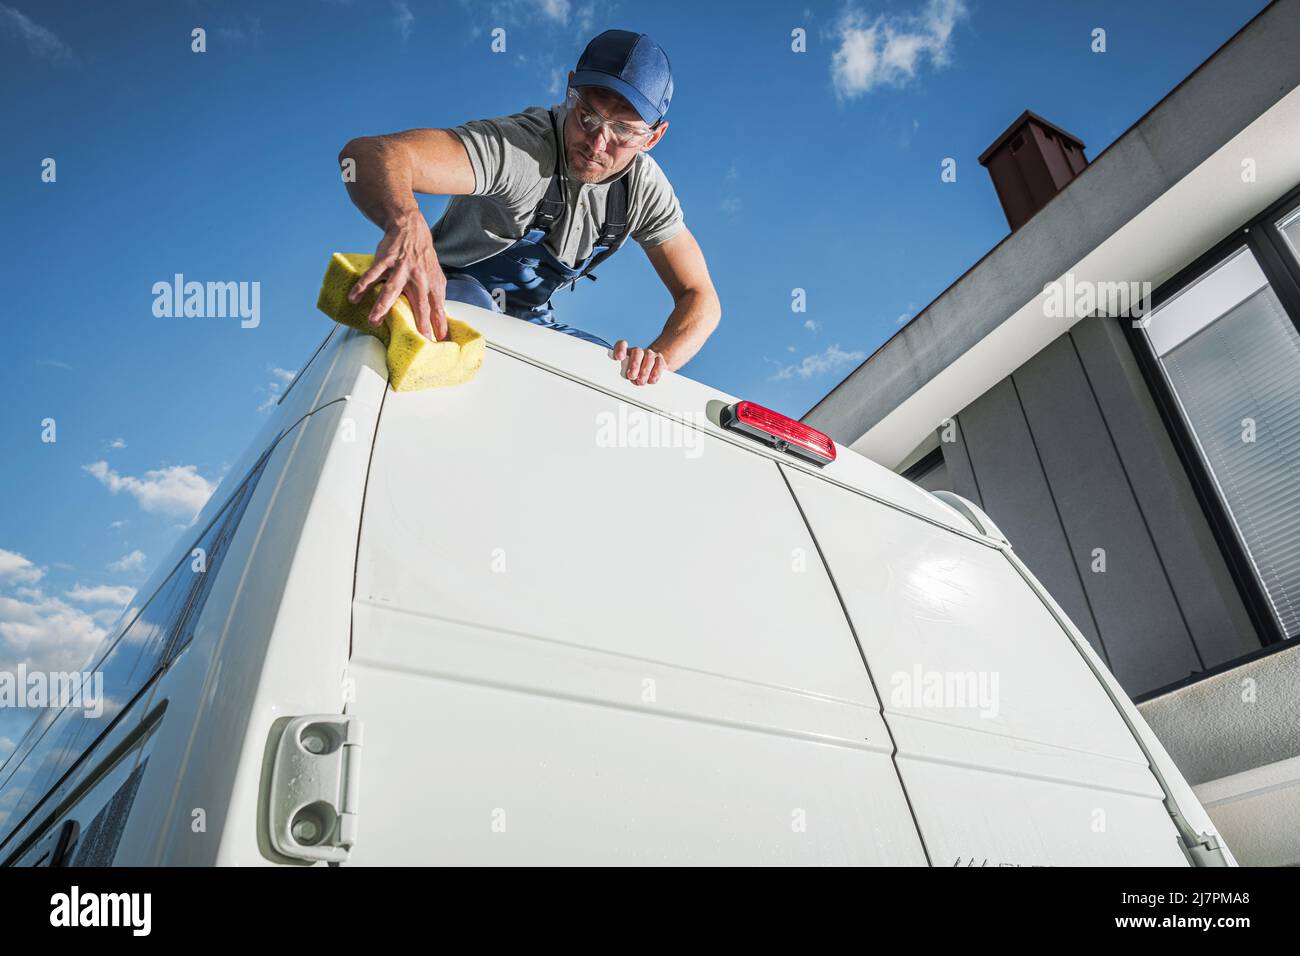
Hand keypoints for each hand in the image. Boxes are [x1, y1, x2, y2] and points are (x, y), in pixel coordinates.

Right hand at [348, 212, 447, 340]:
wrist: (411, 229)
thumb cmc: (423, 259)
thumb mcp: (436, 277)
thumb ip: (436, 299)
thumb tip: (440, 324)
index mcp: (432, 284)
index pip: (438, 309)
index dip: (439, 325)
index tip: (437, 341)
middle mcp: (419, 278)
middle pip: (419, 303)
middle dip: (420, 321)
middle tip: (419, 338)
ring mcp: (402, 269)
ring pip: (392, 289)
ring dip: (382, 305)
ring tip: (373, 321)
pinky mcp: (386, 260)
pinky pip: (372, 274)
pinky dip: (362, 286)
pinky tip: (354, 298)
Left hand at [612, 340, 665, 385]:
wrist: (652, 372)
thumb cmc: (635, 375)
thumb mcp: (627, 375)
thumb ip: (622, 374)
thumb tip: (620, 383)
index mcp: (626, 353)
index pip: (622, 345)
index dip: (620, 349)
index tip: (619, 357)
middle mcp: (638, 352)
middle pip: (637, 352)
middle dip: (635, 364)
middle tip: (632, 376)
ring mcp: (650, 354)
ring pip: (649, 357)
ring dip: (645, 370)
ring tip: (641, 381)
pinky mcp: (660, 360)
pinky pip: (659, 363)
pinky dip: (656, 372)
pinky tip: (652, 379)